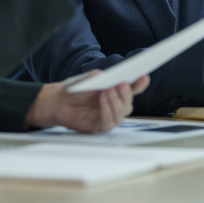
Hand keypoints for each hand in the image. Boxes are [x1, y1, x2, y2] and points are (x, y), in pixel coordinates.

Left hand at [26, 75, 150, 132]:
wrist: (59, 102)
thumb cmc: (76, 90)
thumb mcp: (89, 79)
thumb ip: (100, 77)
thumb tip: (109, 77)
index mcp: (117, 91)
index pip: (133, 88)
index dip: (140, 84)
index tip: (144, 77)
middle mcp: (116, 104)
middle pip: (129, 101)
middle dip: (126, 93)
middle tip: (122, 84)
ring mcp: (110, 115)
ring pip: (122, 112)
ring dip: (116, 101)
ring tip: (108, 91)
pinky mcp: (101, 125)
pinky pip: (110, 121)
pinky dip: (107, 110)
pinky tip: (102, 101)